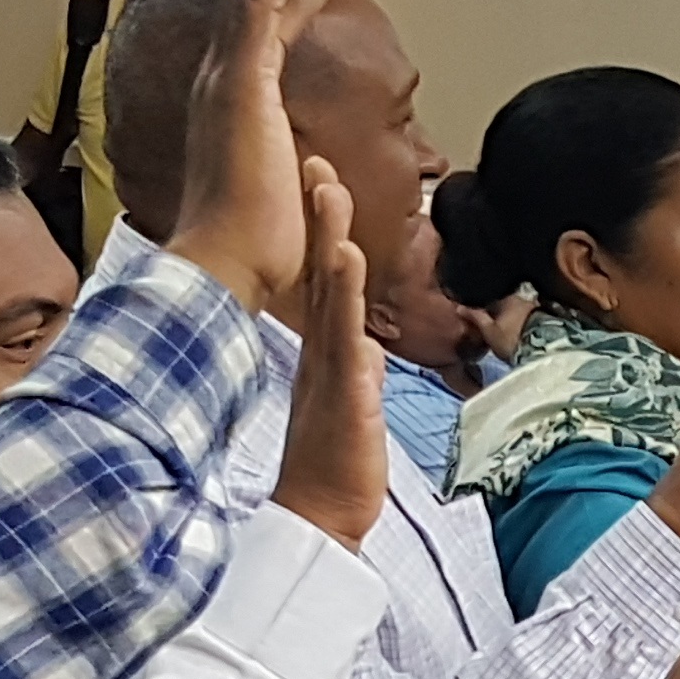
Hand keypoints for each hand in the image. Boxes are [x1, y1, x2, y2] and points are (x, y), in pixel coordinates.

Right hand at [165, 0, 341, 316]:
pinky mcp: (241, 83)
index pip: (258, 38)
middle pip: (251, 2)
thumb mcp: (279, 198)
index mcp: (231, 112)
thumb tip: (312, 175)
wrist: (225, 271)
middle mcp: (220, 88)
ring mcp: (226, 82)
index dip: (285, 0)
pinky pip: (258, 5)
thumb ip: (292, 175)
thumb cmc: (252, 253)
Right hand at [269, 158, 388, 551]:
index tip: (317, 187)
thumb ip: (358, 371)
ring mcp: (328, 368)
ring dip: (330, 240)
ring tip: (328, 191)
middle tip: (312, 162)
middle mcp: (320, 352)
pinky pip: (346, 335)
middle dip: (319, 218)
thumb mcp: (352, 405)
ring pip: (330, 294)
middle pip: (319, 273)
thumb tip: (366, 349)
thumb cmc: (333, 465)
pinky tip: (349, 259)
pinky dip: (347, 296)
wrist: (319, 516)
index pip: (323, 283)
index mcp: (323, 354)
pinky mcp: (343, 390)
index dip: (321, 236)